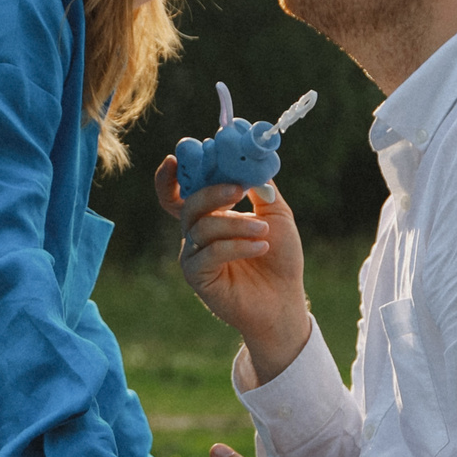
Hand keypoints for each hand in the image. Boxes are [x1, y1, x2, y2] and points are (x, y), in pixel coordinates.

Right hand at [156, 154, 310, 379]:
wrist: (285, 298)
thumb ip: (261, 186)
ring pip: (202, 227)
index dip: (171, 177)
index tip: (176, 158)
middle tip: (238, 190)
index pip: (180, 192)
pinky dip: (236, 246)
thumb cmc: (280, 257)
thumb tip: (251, 158)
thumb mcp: (276, 212)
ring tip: (265, 230)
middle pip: (190, 204)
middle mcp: (196, 233)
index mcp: (210, 214)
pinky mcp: (196, 276)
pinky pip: (209, 253)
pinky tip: (261, 247)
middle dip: (212, 193)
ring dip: (236, 224)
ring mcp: (193, 254)